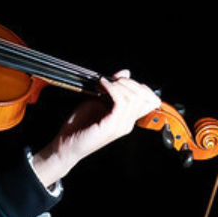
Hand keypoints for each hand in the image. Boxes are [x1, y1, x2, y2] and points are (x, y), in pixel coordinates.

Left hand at [31, 70, 160, 186]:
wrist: (67, 143)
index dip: (138, 85)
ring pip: (133, 98)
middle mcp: (127, 123)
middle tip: (112, 79)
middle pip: (143, 96)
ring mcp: (121, 126)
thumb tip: (125, 73)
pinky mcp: (111, 126)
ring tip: (104, 83)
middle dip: (128, 82)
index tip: (120, 79)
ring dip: (118, 84)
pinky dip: (112, 89)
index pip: (150, 100)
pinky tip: (102, 86)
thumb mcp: (98, 100)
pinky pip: (121, 102)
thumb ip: (113, 89)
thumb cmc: (80, 125)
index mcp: (127, 118)